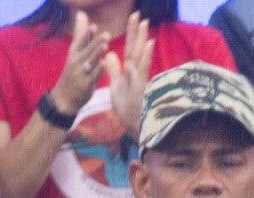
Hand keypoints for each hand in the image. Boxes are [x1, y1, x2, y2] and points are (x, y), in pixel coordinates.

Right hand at [48, 11, 108, 116]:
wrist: (65, 97)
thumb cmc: (73, 72)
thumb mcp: (74, 52)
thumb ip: (81, 35)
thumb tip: (81, 14)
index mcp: (74, 53)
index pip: (80, 42)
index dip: (86, 34)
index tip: (94, 26)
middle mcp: (76, 62)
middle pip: (86, 50)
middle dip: (95, 42)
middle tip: (106, 34)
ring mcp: (80, 73)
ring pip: (90, 62)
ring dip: (97, 54)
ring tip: (105, 46)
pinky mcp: (85, 84)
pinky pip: (93, 76)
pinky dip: (98, 70)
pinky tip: (104, 64)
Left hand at [103, 15, 152, 137]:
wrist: (134, 126)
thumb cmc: (127, 108)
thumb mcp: (115, 86)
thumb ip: (113, 69)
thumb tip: (110, 53)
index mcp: (129, 70)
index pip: (131, 47)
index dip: (132, 33)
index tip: (133, 18)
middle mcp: (136, 73)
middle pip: (136, 48)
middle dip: (137, 32)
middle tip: (139, 16)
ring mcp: (140, 81)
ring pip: (140, 58)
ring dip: (141, 43)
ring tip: (144, 27)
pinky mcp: (140, 90)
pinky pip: (138, 77)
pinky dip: (137, 66)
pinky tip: (138, 55)